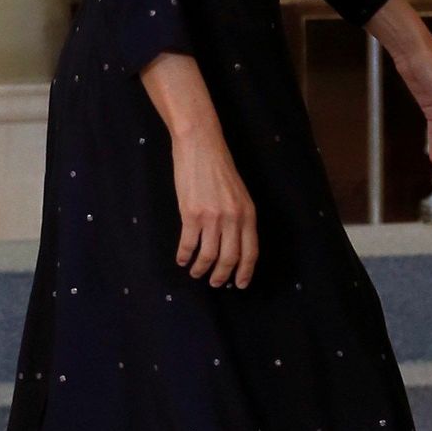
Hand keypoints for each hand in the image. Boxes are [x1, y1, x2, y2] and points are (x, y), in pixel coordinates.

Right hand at [170, 125, 259, 285]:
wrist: (201, 146)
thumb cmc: (220, 167)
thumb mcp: (239, 193)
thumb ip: (240, 218)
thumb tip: (234, 243)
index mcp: (248, 213)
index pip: (250, 252)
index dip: (245, 272)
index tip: (240, 284)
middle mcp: (233, 218)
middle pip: (229, 258)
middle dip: (221, 276)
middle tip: (215, 283)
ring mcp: (212, 218)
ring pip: (208, 256)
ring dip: (201, 269)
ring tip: (196, 272)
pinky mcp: (190, 214)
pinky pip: (188, 244)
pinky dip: (184, 255)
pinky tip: (181, 259)